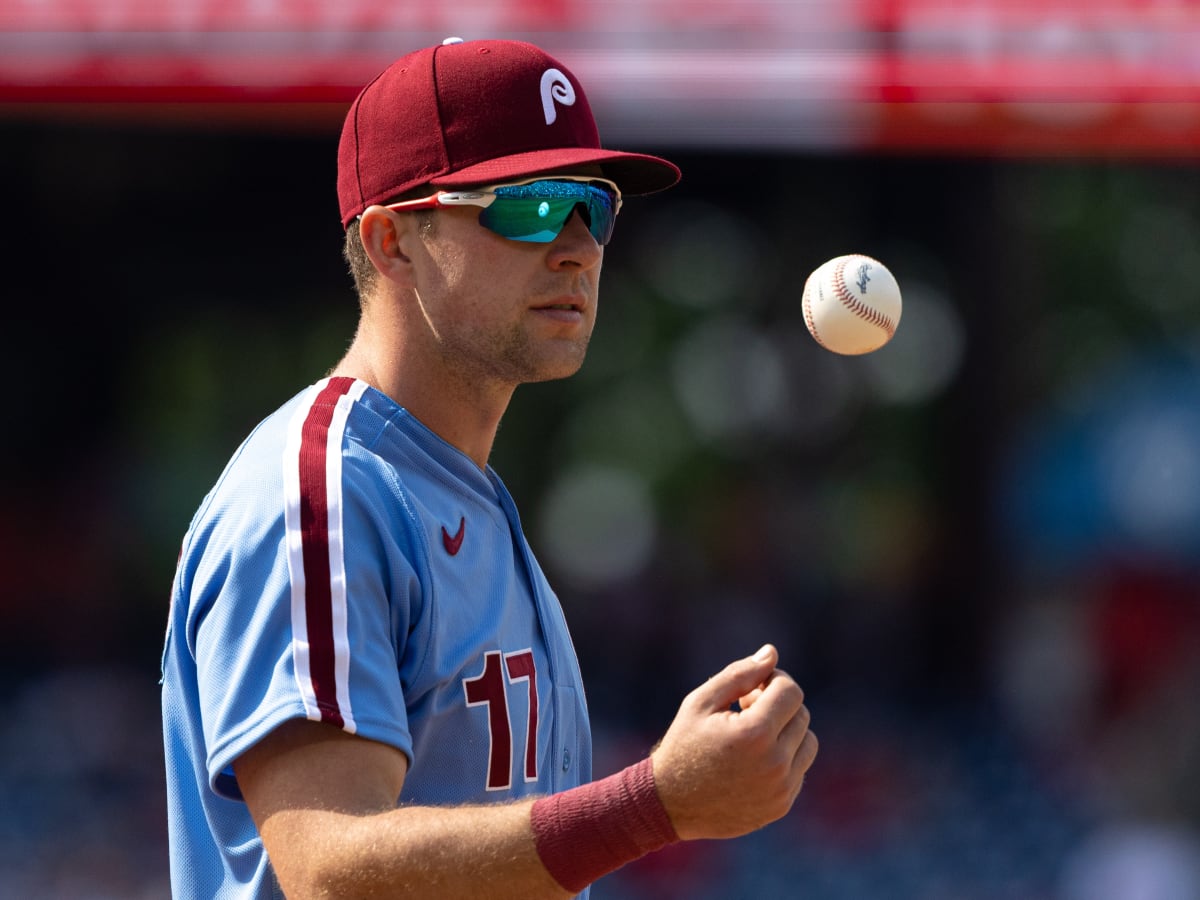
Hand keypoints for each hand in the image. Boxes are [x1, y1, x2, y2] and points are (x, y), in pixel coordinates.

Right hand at [650, 644, 816, 840]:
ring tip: (751, 734)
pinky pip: (800, 768)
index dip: (773, 681)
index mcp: (754, 734)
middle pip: (801, 714)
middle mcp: (775, 763)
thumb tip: (771, 653)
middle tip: (744, 709)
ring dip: (786, 730)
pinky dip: (784, 757)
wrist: (671, 803)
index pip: (791, 691)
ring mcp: (781, 788)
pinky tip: (752, 759)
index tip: (751, 688)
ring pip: (808, 741)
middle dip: (777, 704)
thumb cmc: (684, 745)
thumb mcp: (702, 702)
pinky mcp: (782, 804)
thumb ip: (739, 674)